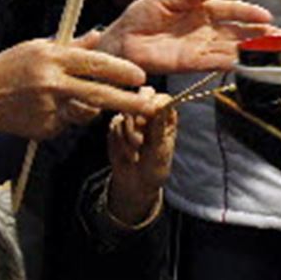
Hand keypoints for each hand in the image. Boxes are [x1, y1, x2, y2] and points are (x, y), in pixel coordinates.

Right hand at [0, 37, 156, 151]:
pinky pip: (69, 122)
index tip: (140, 76)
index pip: (95, 64)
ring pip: (87, 111)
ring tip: (76, 96)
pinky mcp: (46, 128)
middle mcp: (53, 84)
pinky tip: (52, 107)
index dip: (121, 70)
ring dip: (93, 107)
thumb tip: (100, 35)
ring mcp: (49, 108)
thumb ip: (72, 45)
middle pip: (99, 94)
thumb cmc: (11, 67)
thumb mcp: (39, 47)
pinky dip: (69, 116)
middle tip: (148, 104)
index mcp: (53, 58)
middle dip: (127, 101)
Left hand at [94, 0, 280, 73]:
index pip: (230, 9)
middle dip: (258, 34)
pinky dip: (231, 62)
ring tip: (272, 51)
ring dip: (251, 49)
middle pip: (237, 31)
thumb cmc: (141, 13)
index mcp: (200, 8)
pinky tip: (246, 62)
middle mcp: (205, 28)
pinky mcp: (190, 63)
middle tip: (280, 36)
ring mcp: (199, 46)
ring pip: (231, 47)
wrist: (122, 38)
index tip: (266, 16)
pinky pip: (214, 62)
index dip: (248, 12)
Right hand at [106, 87, 176, 225]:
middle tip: (140, 139)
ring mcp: (131, 117)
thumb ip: (158, 128)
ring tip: (137, 152)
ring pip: (126, 113)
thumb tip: (160, 108)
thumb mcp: (160, 149)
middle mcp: (149, 112)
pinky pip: (114, 125)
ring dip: (129, 136)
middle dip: (138, 119)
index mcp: (166, 116)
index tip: (148, 119)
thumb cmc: (155, 165)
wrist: (137, 182)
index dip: (154, 105)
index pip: (161, 99)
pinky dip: (120, 142)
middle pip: (141, 97)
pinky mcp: (117, 125)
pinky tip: (128, 154)